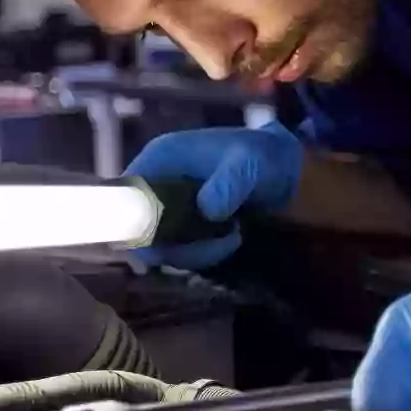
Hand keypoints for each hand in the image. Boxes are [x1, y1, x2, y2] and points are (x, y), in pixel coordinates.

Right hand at [124, 122, 302, 269]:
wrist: (286, 169)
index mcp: (160, 158)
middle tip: (211, 246)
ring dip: (193, 252)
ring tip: (231, 238)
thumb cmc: (263, 157)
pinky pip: (179, 249)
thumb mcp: (249, 164)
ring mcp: (170, 205)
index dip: (132, 222)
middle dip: (172, 246)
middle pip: (138, 228)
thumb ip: (228, 184)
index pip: (124, 194)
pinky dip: (202, 253)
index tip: (162, 245)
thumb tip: (206, 210)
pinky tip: (232, 240)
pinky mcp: (185, 224)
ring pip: (160, 244)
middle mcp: (157, 182)